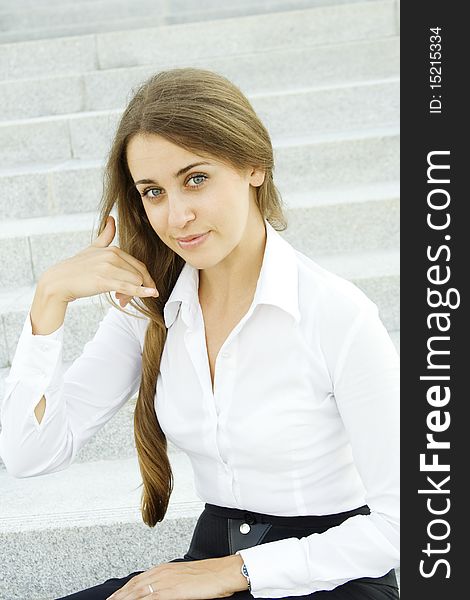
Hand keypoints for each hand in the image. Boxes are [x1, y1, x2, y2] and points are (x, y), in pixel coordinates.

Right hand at [40, 216, 158, 305]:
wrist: (59, 281)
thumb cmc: (77, 267)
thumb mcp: (93, 248)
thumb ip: (105, 235)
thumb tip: (111, 218)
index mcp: (114, 250)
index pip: (138, 266)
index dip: (142, 279)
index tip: (137, 289)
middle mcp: (113, 256)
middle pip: (139, 275)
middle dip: (139, 288)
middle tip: (126, 298)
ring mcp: (109, 268)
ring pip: (136, 282)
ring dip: (133, 294)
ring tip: (121, 300)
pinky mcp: (104, 280)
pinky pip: (128, 286)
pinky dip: (142, 291)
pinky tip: (152, 294)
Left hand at [106, 555, 246, 599]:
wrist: (224, 572)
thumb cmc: (209, 576)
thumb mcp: (184, 578)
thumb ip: (170, 584)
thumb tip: (159, 592)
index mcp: (164, 569)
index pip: (136, 581)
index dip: (123, 591)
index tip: (113, 598)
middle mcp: (162, 573)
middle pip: (133, 587)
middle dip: (118, 597)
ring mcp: (166, 581)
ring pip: (137, 592)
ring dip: (123, 599)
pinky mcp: (173, 590)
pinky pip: (150, 599)